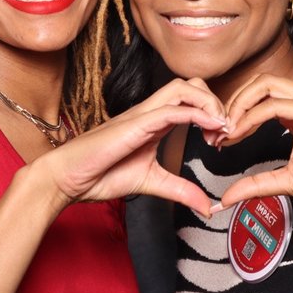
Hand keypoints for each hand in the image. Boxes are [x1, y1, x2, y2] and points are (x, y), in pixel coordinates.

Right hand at [36, 77, 225, 218]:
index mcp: (155, 122)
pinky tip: (211, 129)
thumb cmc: (101, 174)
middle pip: (191, 84)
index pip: (191, 99)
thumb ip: (181, 191)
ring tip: (220, 129)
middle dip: (216, 103)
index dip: (214, 113)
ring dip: (210, 105)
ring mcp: (142, 116)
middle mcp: (150, 112)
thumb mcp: (153, 183)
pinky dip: (196, 115)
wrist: (68, 178)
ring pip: (183, 89)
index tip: (222, 139)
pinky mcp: (134, 125)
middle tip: (224, 132)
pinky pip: (170, 110)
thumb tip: (207, 207)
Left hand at [213, 75, 292, 217]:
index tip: (216, 140)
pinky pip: (276, 105)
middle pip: (256, 84)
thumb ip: (257, 184)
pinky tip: (241, 133)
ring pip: (263, 86)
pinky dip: (252, 116)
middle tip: (214, 133)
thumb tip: (226, 198)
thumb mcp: (289, 181)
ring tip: (225, 131)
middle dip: (229, 104)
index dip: (232, 113)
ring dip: (238, 106)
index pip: (256, 97)